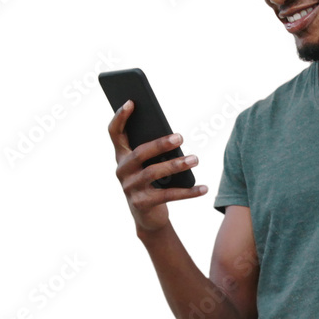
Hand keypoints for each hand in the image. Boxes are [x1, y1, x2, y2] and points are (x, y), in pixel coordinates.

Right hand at [108, 99, 206, 233]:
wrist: (148, 217)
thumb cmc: (152, 183)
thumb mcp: (150, 164)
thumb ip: (155, 151)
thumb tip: (175, 137)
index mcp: (121, 156)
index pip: (114, 133)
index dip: (120, 117)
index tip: (131, 101)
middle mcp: (122, 170)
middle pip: (139, 153)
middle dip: (160, 144)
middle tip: (180, 137)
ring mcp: (130, 188)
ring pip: (154, 173)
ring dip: (177, 165)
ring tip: (196, 159)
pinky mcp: (142, 203)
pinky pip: (168, 195)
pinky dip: (188, 192)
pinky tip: (203, 188)